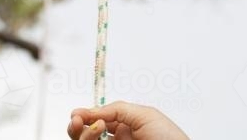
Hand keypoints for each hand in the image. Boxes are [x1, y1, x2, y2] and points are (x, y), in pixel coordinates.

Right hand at [67, 101, 190, 139]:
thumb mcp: (145, 115)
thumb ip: (118, 109)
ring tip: (97, 128)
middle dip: (78, 126)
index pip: (96, 120)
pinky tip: (98, 136)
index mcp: (124, 126)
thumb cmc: (170, 138)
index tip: (76, 114)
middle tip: (78, 121)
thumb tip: (92, 110)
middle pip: (85, 134)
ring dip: (85, 135)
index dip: (84, 116)